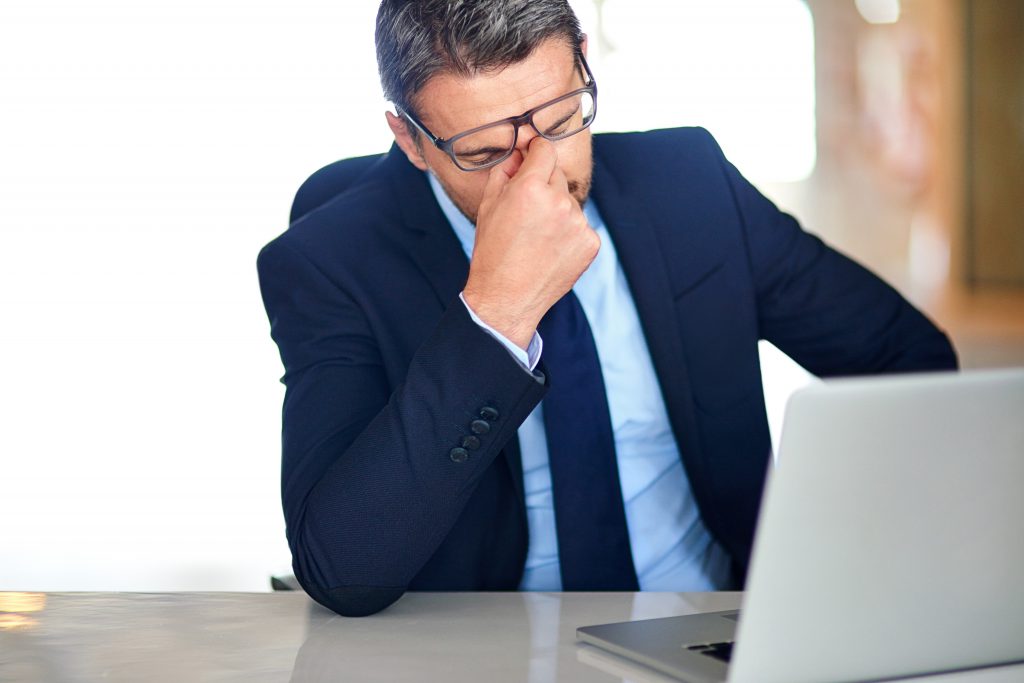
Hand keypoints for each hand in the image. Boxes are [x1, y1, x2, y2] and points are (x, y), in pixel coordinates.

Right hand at [462, 137, 599, 348]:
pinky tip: (551, 249)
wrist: (507, 298)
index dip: (536, 151)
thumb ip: (505, 172)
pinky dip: (569, 233)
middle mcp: (559, 202)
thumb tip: (518, 154)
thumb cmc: (492, 253)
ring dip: (557, 211)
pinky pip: (580, 226)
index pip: (544, 149)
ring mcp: (578, 223)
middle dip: (543, 185)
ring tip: (537, 237)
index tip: (533, 156)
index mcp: (530, 188)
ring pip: (569, 202)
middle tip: (526, 212)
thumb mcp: (488, 206)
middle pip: (557, 175)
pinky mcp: (591, 243)